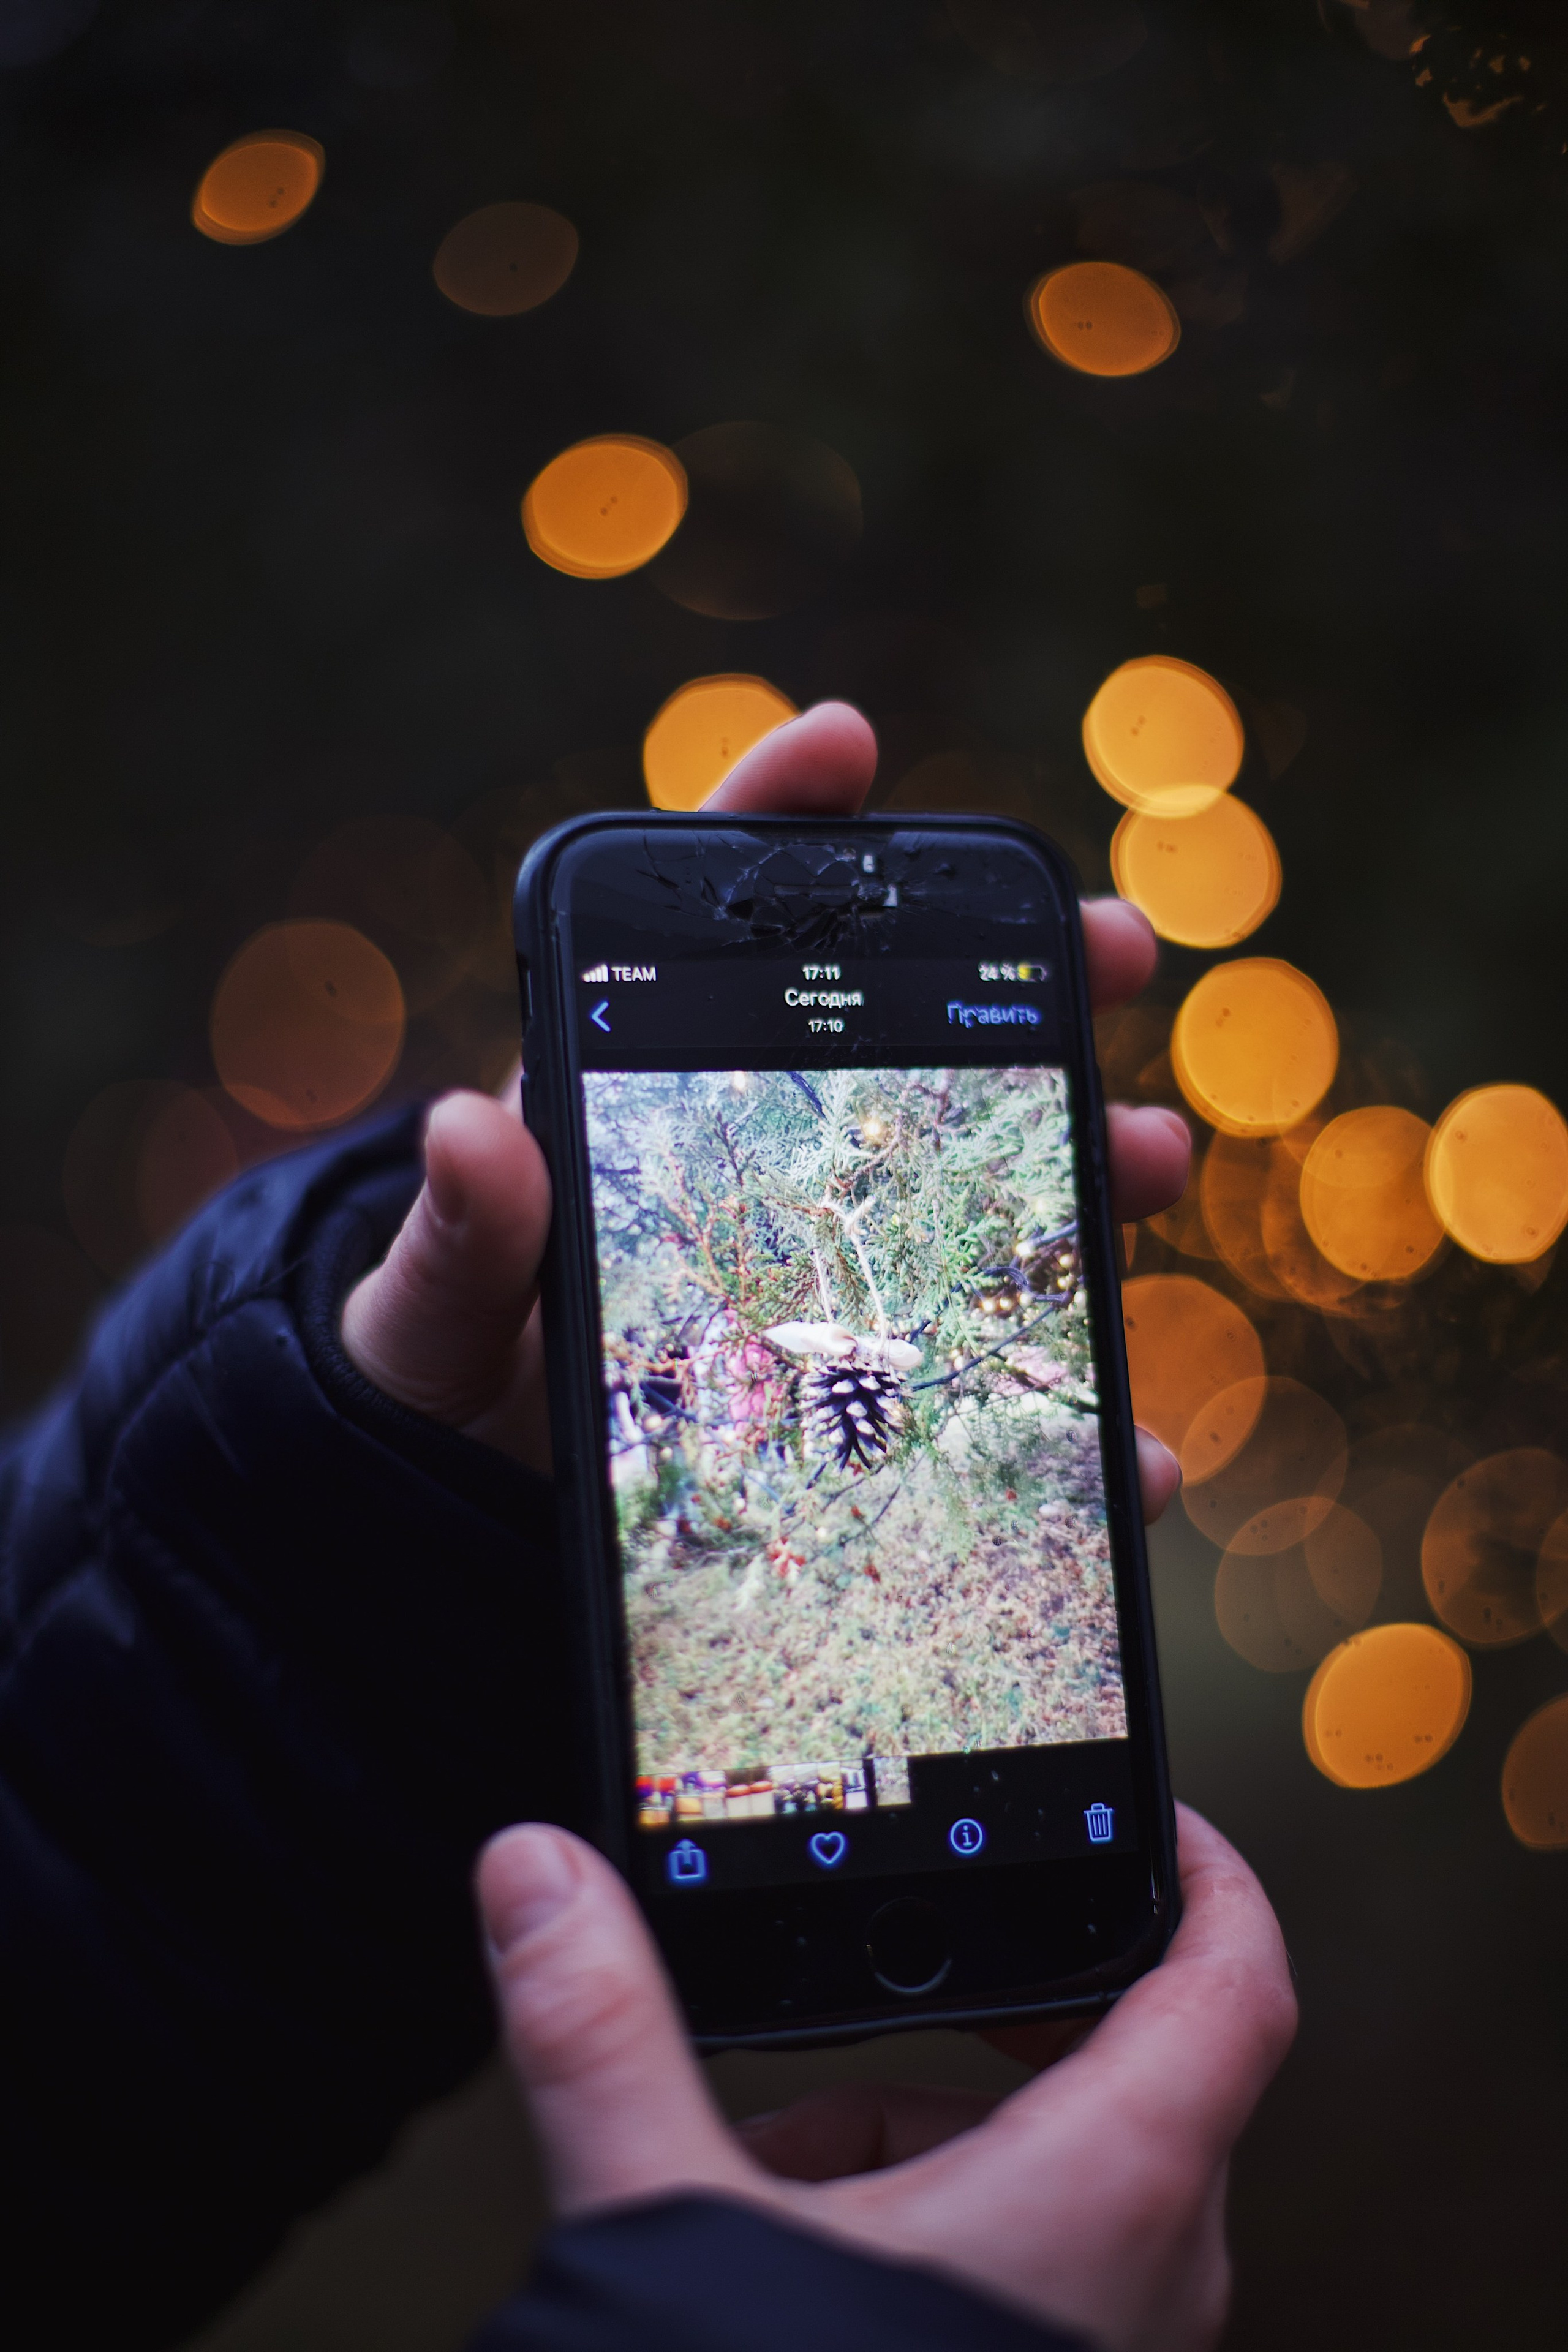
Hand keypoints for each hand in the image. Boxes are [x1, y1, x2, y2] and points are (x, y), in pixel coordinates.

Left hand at [341, 701, 1190, 1509]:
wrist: (473, 1499)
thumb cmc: (447, 1375)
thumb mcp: (428, 1317)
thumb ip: (458, 1240)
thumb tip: (469, 1126)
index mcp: (642, 1095)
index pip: (707, 931)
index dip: (775, 822)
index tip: (847, 742)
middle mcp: (760, 1152)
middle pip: (905, 1039)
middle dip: (1022, 979)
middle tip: (1117, 944)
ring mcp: (829, 1259)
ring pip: (982, 1184)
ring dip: (1088, 1158)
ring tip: (1157, 1152)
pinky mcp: (870, 1373)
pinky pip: (986, 1369)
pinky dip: (1067, 1399)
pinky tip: (1136, 1450)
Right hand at [477, 1805, 1295, 2351]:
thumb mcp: (678, 2217)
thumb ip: (600, 2027)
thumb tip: (541, 1882)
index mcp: (1105, 2191)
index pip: (1238, 1986)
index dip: (1214, 1877)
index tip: (1169, 1820)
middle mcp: (1145, 2273)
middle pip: (1136, 2070)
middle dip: (998, 2017)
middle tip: (929, 1976)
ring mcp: (1108, 2345)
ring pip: (1068, 2168)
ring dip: (937, 2131)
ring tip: (797, 2156)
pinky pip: (1035, 2252)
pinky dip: (938, 2217)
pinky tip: (808, 2242)